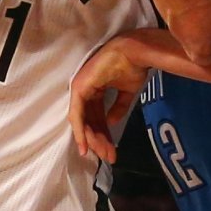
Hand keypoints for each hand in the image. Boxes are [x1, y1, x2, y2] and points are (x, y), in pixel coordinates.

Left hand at [68, 36, 148, 163]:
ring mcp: (80, 88)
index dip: (103, 133)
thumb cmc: (131, 66)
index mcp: (94, 89)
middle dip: (100, 140)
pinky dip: (80, 131)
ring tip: (105, 154)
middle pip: (89, 121)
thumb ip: (118, 107)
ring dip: (93, 140)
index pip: (96, 115)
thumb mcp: (126, 92)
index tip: (111, 150)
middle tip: (109, 157)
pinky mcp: (79, 89)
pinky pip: (77, 115)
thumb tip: (113, 122)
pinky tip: (85, 146)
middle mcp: (85, 90)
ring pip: (82, 121)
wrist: (134, 53)